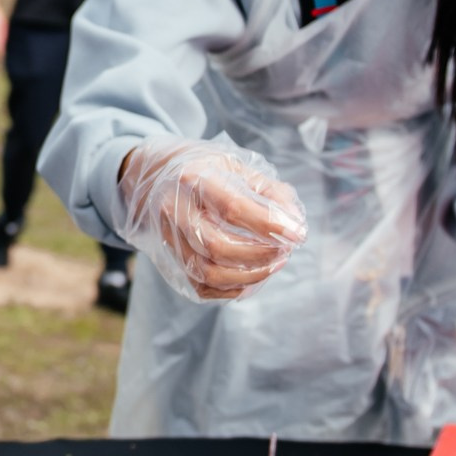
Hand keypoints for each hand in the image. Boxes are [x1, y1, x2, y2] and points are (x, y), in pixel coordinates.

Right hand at [116, 138, 306, 301]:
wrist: (158, 175)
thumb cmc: (207, 170)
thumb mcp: (239, 166)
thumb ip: (271, 192)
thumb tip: (295, 225)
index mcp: (193, 178)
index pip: (232, 208)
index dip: (269, 225)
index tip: (297, 234)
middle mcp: (173, 209)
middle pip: (215, 246)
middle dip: (259, 255)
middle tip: (285, 252)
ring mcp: (168, 237)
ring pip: (206, 272)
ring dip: (248, 276)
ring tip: (274, 264)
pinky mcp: (170, 258)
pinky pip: (200, 286)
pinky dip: (231, 289)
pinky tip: (252, 277)